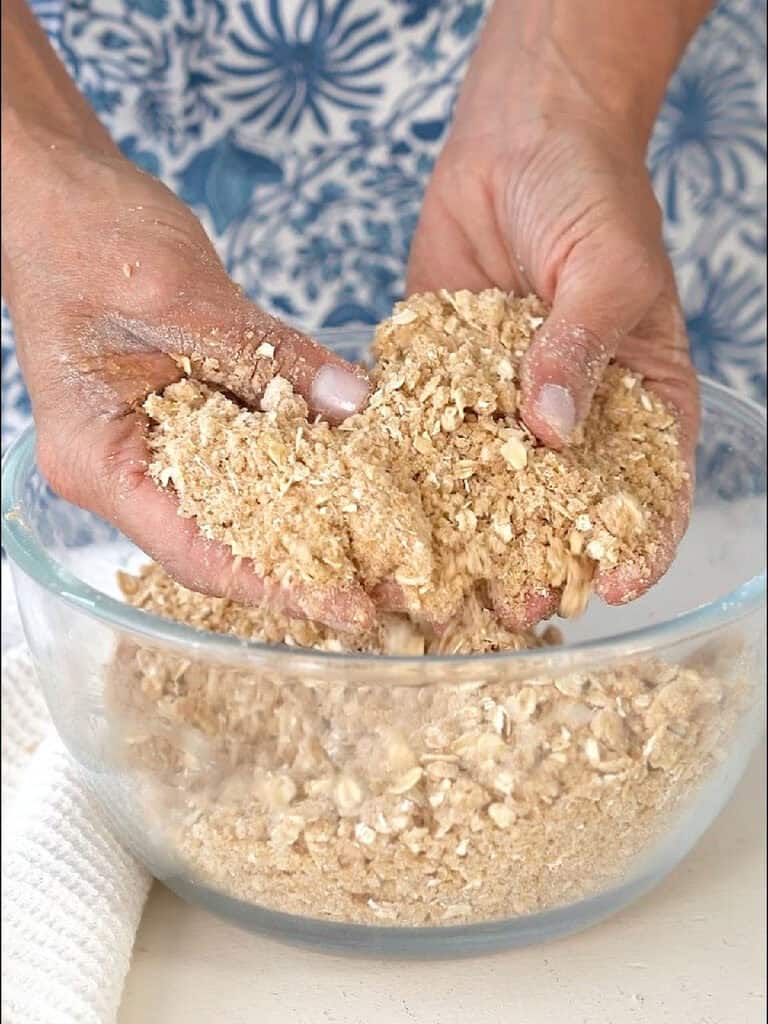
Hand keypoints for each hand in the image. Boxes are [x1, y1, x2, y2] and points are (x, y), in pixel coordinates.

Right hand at [2, 124, 371, 629]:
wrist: (59, 190)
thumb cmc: (85, 233)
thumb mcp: (185, 295)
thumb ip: (269, 354)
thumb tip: (353, 407)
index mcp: (100, 457)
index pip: (195, 552)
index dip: (276, 586)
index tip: (347, 608)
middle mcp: (125, 469)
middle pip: (223, 543)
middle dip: (306, 568)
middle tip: (388, 588)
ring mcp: (153, 445)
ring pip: (238, 508)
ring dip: (309, 526)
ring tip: (382, 551)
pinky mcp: (184, 416)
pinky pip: (246, 459)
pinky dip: (297, 471)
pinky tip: (352, 482)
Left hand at [408, 12, 699, 627]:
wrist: (519, 140)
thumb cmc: (590, 195)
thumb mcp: (607, 271)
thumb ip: (580, 350)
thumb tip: (554, 432)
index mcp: (636, 399)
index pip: (648, 491)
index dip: (636, 546)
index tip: (611, 587)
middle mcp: (569, 416)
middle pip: (559, 509)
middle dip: (537, 560)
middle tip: (507, 607)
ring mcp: (501, 405)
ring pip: (486, 489)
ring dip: (465, 539)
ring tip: (439, 586)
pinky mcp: (441, 383)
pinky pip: (426, 437)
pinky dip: (407, 477)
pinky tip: (383, 515)